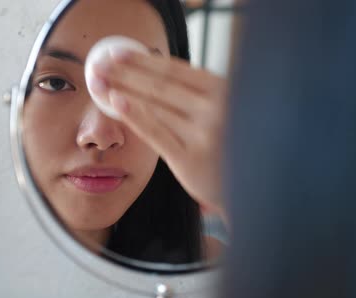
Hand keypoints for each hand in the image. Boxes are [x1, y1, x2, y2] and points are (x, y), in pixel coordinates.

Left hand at [92, 51, 227, 217]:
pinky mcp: (190, 160)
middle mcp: (215, 109)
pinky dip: (134, 116)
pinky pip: (156, 133)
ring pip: (155, 106)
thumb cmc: (237, 143)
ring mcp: (203, 135)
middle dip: (125, 72)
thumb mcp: (229, 108)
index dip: (143, 60)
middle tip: (99, 64)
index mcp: (224, 90)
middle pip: (161, 85)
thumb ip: (202, 92)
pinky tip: (116, 102)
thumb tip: (160, 72)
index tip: (118, 52)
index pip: (176, 70)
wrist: (257, 186)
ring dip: (123, 89)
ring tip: (99, 81)